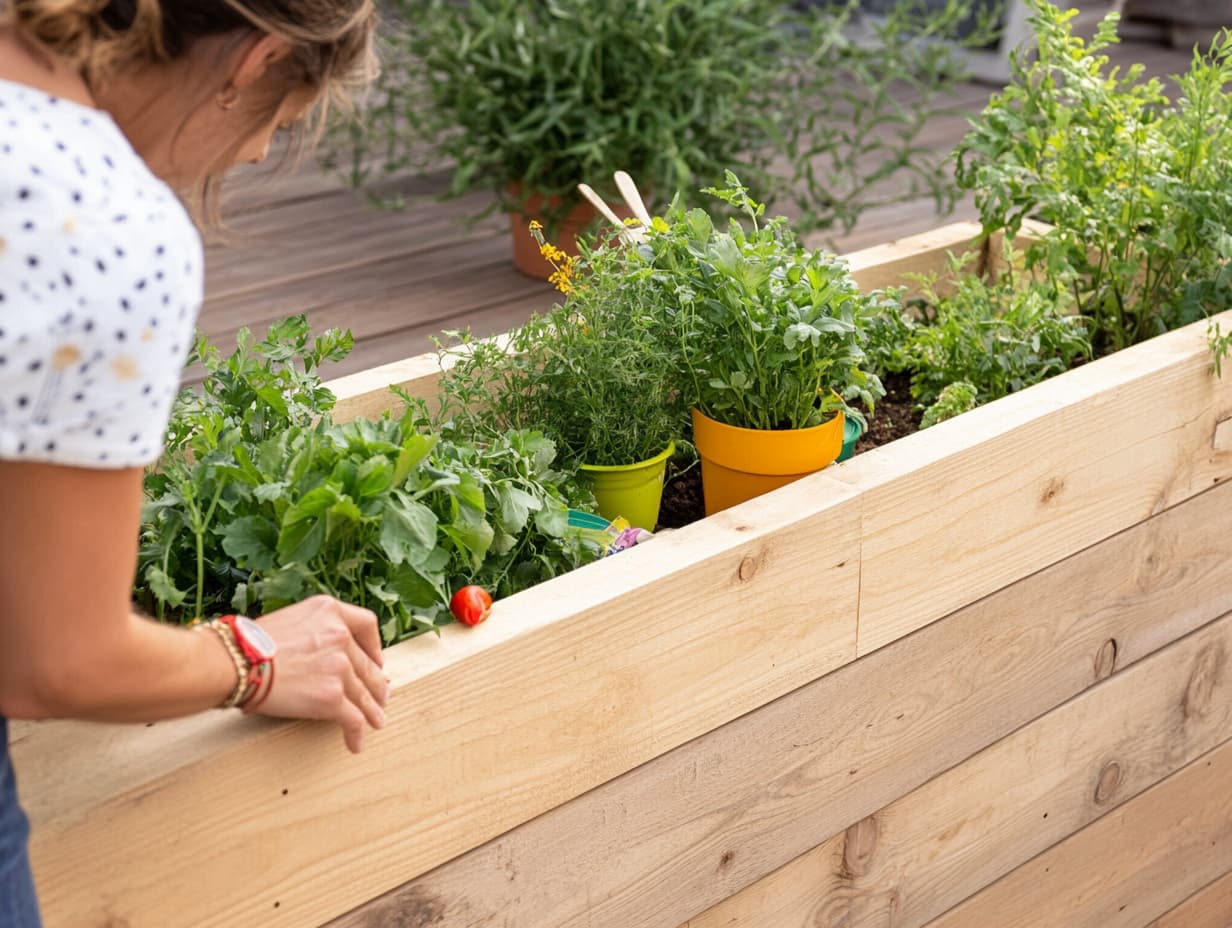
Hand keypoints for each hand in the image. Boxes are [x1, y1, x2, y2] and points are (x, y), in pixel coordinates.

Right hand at [252, 595, 388, 752]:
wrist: (234, 661)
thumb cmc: (249, 643)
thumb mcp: (291, 619)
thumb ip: (315, 630)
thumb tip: (323, 653)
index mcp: (330, 611)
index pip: (367, 625)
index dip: (374, 647)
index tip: (375, 660)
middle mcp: (341, 636)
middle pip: (369, 665)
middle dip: (376, 685)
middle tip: (380, 697)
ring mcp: (339, 666)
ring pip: (365, 694)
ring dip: (372, 711)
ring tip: (376, 721)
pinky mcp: (332, 696)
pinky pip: (353, 719)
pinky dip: (357, 733)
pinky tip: (355, 743)